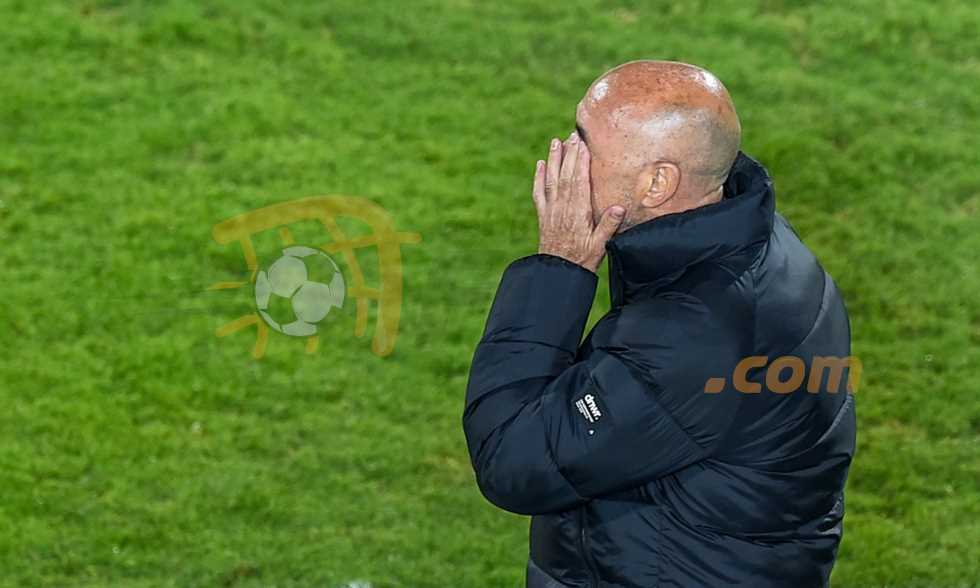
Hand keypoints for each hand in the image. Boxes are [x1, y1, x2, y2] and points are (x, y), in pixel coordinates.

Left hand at [533, 133, 624, 272]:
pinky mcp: (543, 216)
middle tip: (572, 135)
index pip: (579, 181)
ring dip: (554, 159)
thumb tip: (619, 208)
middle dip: (569, 154)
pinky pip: (539, 192)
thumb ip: (608, 226)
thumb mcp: (600, 245)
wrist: (558, 272)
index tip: (583, 144)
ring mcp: (551, 210)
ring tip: (556, 141)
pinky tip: (541, 164)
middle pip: (566, 175)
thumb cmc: (582, 259)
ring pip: (552, 180)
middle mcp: (563, 207)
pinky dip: (539, 177)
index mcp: (578, 212)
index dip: (581, 162)